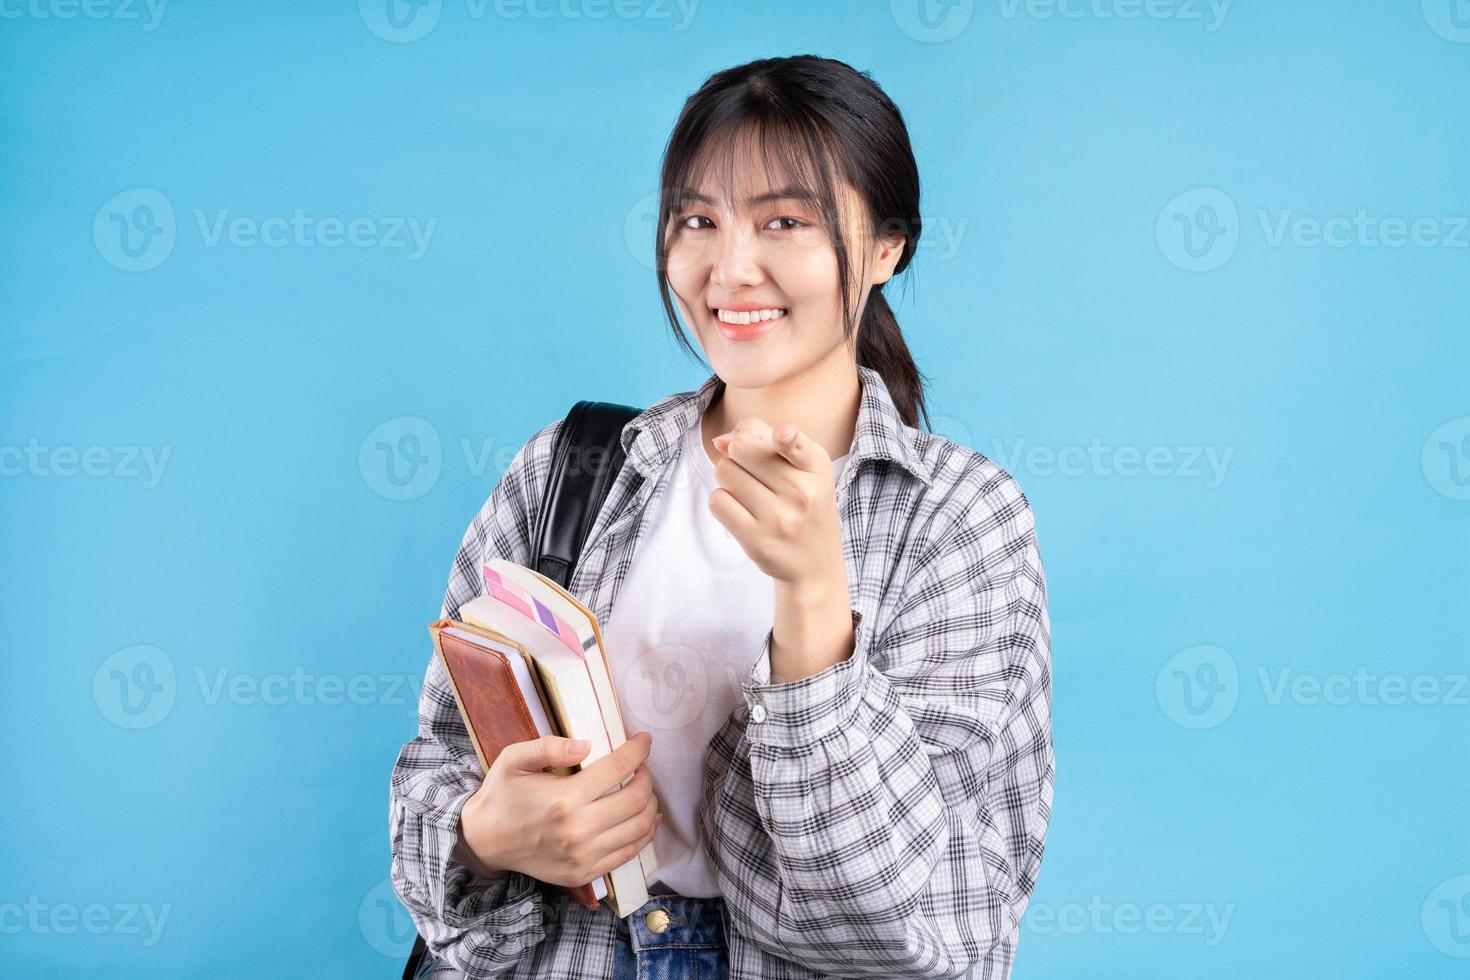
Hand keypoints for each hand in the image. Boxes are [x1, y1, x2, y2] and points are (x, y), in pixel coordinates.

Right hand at [455, 731, 661, 888]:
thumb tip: (586, 745)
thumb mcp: (514, 759)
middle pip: (636, 799)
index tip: (644, 740)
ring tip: (645, 791)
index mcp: (563, 799)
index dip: (638, 750)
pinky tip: (645, 819)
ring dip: (651, 805)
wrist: (485, 841)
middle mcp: (577, 831)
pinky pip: (628, 853)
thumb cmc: (502, 795)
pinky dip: (644, 834)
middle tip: (642, 767)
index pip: (618, 769)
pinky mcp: (584, 873)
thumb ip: (548, 746)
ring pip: (638, 828)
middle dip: (648, 778)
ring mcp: (582, 857)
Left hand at [709, 417, 845, 590]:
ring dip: (728, 477)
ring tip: (749, 491)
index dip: (784, 436)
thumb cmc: (806, 506)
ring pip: (725, 471)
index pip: (796, 444)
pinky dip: (722, 500)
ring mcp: (779, 520)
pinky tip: (740, 509)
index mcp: (817, 469)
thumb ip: (764, 439)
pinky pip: (717, 501)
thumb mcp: (804, 468)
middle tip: (752, 471)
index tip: (782, 435)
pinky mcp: (757, 542)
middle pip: (742, 447)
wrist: (815, 565)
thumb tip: (720, 441)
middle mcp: (802, 493)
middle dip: (738, 453)